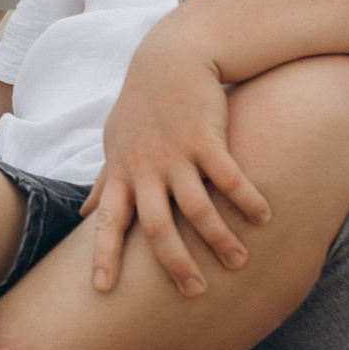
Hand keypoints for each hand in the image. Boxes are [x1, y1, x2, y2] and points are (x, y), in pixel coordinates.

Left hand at [85, 28, 271, 296]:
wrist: (170, 58)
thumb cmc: (141, 105)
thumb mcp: (115, 142)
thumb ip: (104, 181)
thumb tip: (84, 213)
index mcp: (121, 173)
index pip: (107, 222)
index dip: (103, 255)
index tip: (100, 290)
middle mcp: (145, 169)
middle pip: (157, 227)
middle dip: (175, 263)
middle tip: (194, 291)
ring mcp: (176, 155)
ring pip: (198, 209)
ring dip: (220, 239)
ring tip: (239, 261)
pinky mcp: (206, 139)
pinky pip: (230, 179)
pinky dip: (248, 201)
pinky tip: (264, 217)